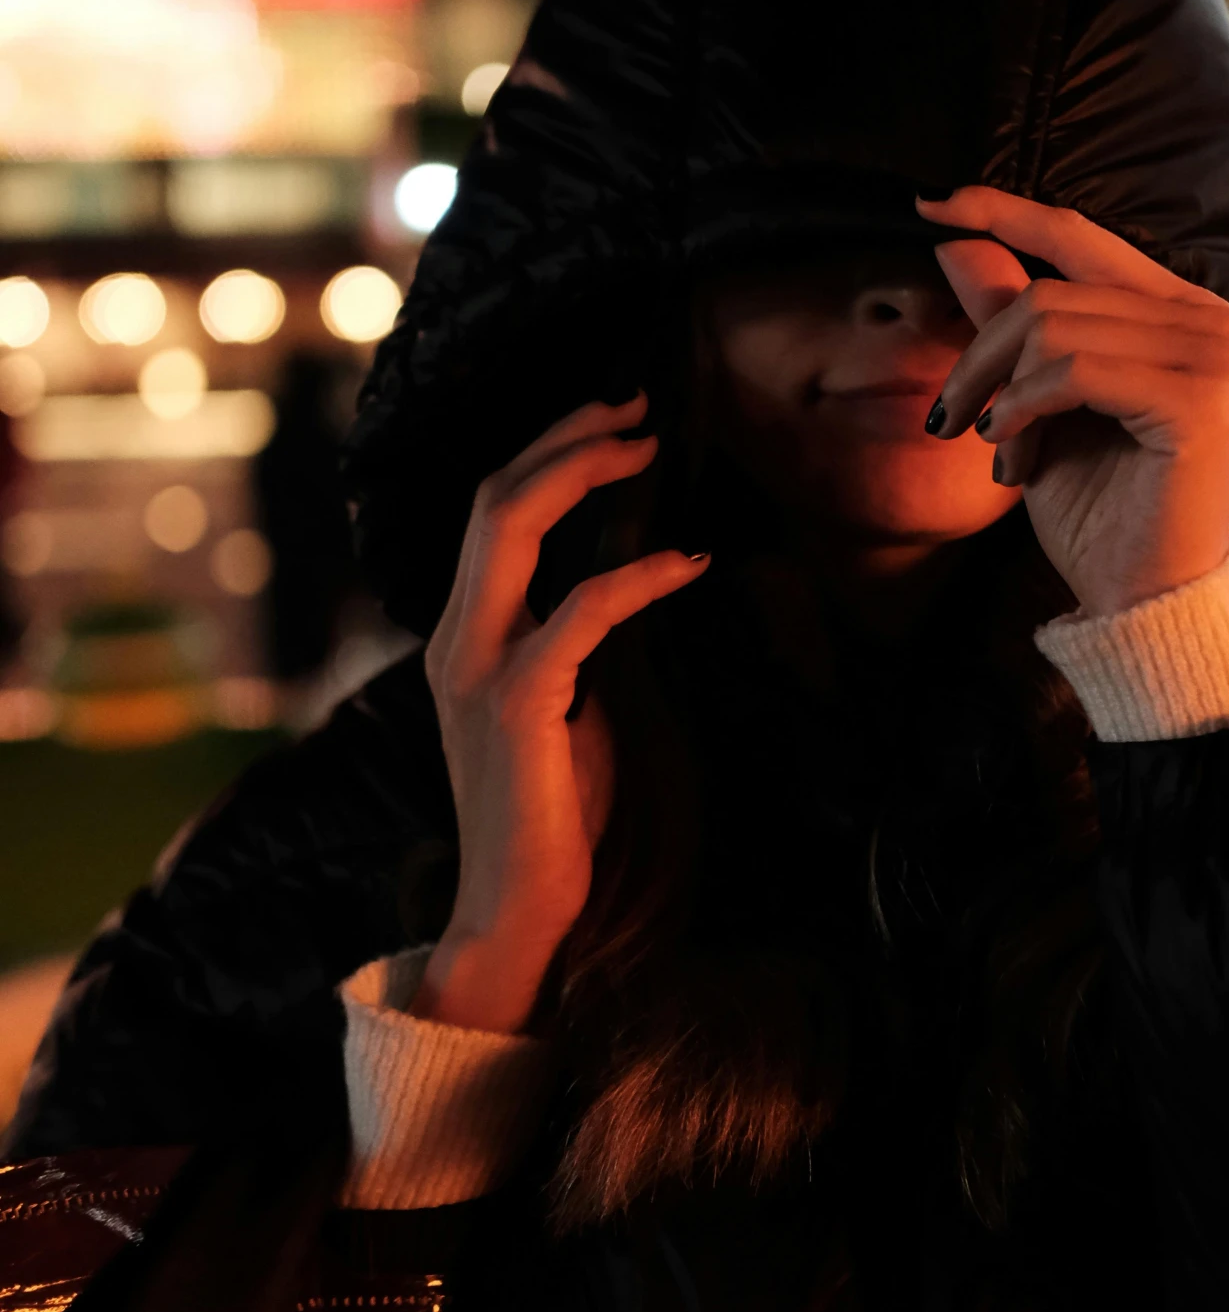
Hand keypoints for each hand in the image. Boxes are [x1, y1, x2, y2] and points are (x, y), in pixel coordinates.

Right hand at [416, 392, 707, 1032]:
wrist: (515, 909)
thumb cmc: (553, 813)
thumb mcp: (567, 705)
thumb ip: (576, 638)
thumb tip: (628, 571)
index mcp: (466, 634)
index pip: (490, 513)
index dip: (549, 452)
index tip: (615, 418)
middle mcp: (457, 637)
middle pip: (492, 496)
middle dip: (564, 435)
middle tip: (634, 402)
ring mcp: (477, 668)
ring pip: (508, 528)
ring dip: (581, 471)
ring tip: (647, 446)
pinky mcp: (516, 705)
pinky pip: (577, 613)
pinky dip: (637, 577)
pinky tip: (688, 563)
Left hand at [917, 188, 1228, 616]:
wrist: (1140, 602)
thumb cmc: (1099, 511)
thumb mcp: (1035, 401)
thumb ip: (1007, 317)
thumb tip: (954, 237)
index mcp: (1182, 312)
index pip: (1081, 237)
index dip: (1003, 213)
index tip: (930, 205)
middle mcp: (1212, 321)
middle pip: (1053, 291)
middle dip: (981, 354)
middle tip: (952, 417)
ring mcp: (1215, 356)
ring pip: (1056, 328)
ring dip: (1000, 394)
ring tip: (997, 450)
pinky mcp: (1201, 399)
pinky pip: (1075, 371)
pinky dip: (1024, 409)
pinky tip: (1011, 452)